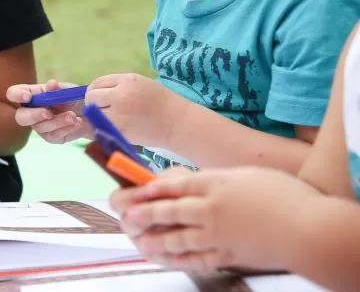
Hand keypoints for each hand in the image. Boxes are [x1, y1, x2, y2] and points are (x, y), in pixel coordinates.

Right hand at [6, 80, 88, 143]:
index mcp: (30, 95)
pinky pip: (54, 135)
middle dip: (34, 115)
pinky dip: (66, 128)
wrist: (89, 114)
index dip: (16, 95)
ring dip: (58, 121)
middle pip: (21, 117)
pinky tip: (77, 122)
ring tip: (73, 116)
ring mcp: (40, 126)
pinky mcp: (51, 137)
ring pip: (41, 127)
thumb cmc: (73, 98)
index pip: (13, 94)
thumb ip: (58, 88)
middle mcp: (30, 111)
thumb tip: (51, 84)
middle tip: (48, 113)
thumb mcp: (67, 90)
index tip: (27, 97)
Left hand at [86, 73, 179, 146]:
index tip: (100, 96)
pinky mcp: (120, 132)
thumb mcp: (140, 83)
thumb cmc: (161, 101)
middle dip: (93, 102)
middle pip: (91, 97)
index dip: (96, 89)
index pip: (98, 83)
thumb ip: (118, 85)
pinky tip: (113, 126)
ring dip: (96, 115)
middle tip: (102, 108)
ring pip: (93, 114)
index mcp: (127, 82)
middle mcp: (120, 96)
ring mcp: (119, 115)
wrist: (178, 123)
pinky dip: (102, 127)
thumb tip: (97, 91)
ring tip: (108, 117)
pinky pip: (101, 127)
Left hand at [111, 166, 316, 273]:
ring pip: (179, 237)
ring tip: (140, 242)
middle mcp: (211, 208)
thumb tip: (197, 183)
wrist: (308, 229)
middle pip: (170, 211)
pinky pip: (198, 258)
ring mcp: (218, 234)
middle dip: (146, 213)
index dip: (152, 188)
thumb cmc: (284, 195)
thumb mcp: (246, 175)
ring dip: (157, 239)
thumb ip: (219, 179)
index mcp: (215, 183)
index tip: (135, 190)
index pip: (175, 184)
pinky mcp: (229, 255)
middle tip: (126, 216)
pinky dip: (180, 260)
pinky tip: (169, 260)